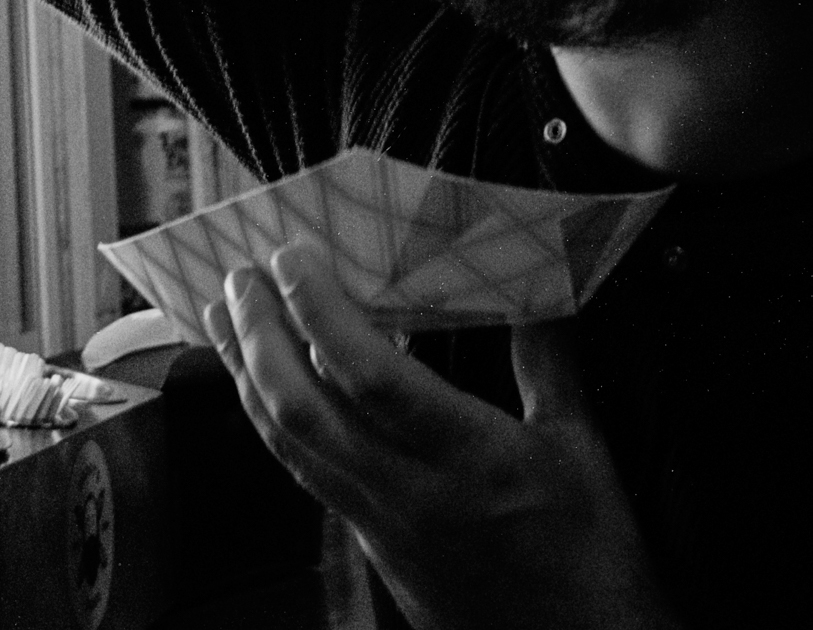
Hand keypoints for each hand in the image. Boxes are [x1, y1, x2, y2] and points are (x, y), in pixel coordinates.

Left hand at [202, 244, 679, 629]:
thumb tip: (536, 284)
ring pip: (289, 444)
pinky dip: (270, 419)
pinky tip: (258, 386)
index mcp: (470, 458)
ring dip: (246, 375)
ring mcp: (379, 523)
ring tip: (223, 318)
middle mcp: (409, 491)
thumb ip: (546, 360)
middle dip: (260, 338)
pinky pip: (302, 472)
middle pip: (306, 410)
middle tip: (238, 277)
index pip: (372, 378)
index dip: (323, 314)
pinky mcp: (367, 542)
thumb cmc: (590, 554)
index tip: (293, 258)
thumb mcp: (582, 448)